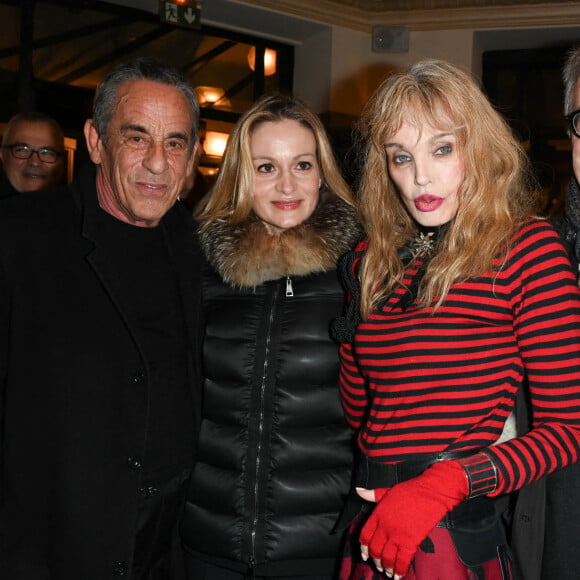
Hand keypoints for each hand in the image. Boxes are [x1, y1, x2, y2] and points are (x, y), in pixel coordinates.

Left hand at [360, 460, 467, 576]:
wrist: (430, 493)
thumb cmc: (409, 490)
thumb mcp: (386, 490)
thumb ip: (372, 494)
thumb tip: (358, 491)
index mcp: (378, 514)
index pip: (365, 535)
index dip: (364, 548)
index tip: (364, 555)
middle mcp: (385, 527)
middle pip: (375, 549)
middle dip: (375, 560)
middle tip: (378, 566)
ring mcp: (397, 535)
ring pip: (387, 557)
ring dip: (386, 567)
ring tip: (388, 572)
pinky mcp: (410, 542)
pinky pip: (402, 561)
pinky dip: (399, 570)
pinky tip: (398, 576)